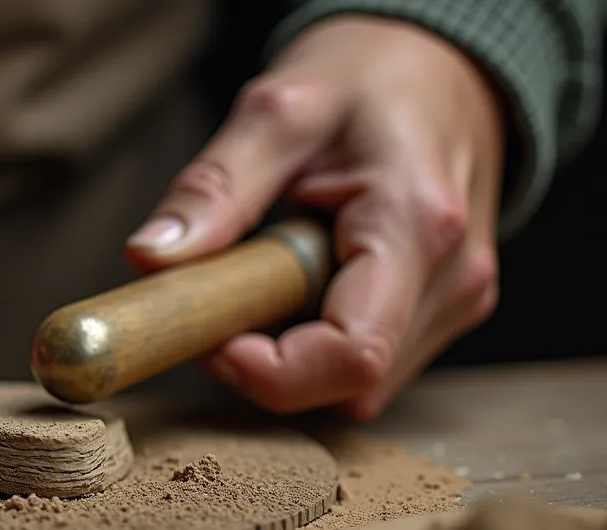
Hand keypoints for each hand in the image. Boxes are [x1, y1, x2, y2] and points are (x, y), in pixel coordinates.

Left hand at [126, 17, 503, 419]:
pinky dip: (318, 342)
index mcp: (416, 227)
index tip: (212, 337)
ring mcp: (455, 301)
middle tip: (227, 289)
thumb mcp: (277, 111)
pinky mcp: (442, 312)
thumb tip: (151, 259)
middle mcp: (452, 279)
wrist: (441, 66)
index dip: (269, 372)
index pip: (351, 358)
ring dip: (293, 353)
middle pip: (348, 385)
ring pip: (358, 387)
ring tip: (271, 268)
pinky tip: (303, 282)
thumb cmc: (367, 78)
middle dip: (270, 363)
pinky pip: (370, 366)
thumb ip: (214, 188)